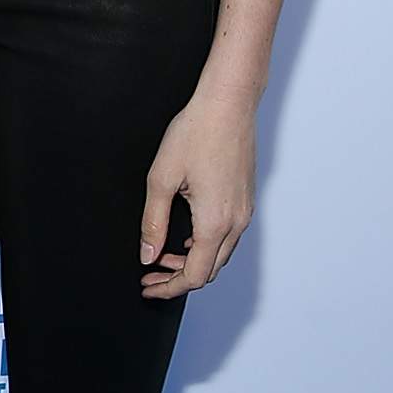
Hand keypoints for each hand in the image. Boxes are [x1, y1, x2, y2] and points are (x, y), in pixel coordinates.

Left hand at [139, 82, 255, 298]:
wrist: (228, 104)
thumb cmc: (195, 133)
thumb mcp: (161, 179)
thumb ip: (153, 222)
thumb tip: (148, 255)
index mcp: (214, 222)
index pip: (196, 276)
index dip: (169, 288)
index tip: (148, 286)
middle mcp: (236, 222)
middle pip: (211, 270)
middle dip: (179, 278)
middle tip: (150, 274)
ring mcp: (244, 211)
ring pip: (220, 254)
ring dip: (193, 262)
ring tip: (162, 255)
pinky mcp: (245, 200)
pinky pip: (228, 236)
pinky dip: (205, 245)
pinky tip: (184, 236)